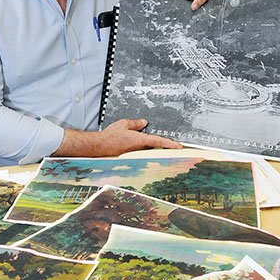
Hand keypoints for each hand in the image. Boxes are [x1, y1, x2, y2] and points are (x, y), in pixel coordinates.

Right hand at [56, 119, 182, 157]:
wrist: (99, 147)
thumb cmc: (110, 136)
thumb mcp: (124, 124)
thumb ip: (136, 123)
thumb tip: (144, 122)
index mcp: (140, 140)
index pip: (159, 141)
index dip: (170, 144)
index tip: (180, 146)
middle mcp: (139, 149)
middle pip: (157, 148)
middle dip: (166, 147)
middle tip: (177, 148)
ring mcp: (136, 153)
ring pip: (149, 150)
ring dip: (156, 149)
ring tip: (165, 148)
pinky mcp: (131, 156)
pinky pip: (141, 152)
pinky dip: (145, 150)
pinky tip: (146, 149)